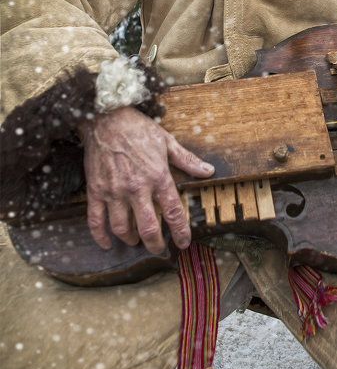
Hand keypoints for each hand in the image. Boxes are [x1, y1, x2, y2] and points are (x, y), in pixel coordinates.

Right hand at [81, 106, 213, 253]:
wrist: (106, 118)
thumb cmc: (138, 128)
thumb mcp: (167, 141)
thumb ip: (187, 160)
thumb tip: (208, 171)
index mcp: (157, 176)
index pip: (173, 212)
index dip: (180, 232)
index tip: (183, 243)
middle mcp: (136, 188)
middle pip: (147, 227)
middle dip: (155, 244)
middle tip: (159, 249)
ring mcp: (114, 191)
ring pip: (122, 228)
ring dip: (130, 240)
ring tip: (135, 241)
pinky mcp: (96, 191)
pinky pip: (96, 221)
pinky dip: (100, 236)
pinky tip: (107, 243)